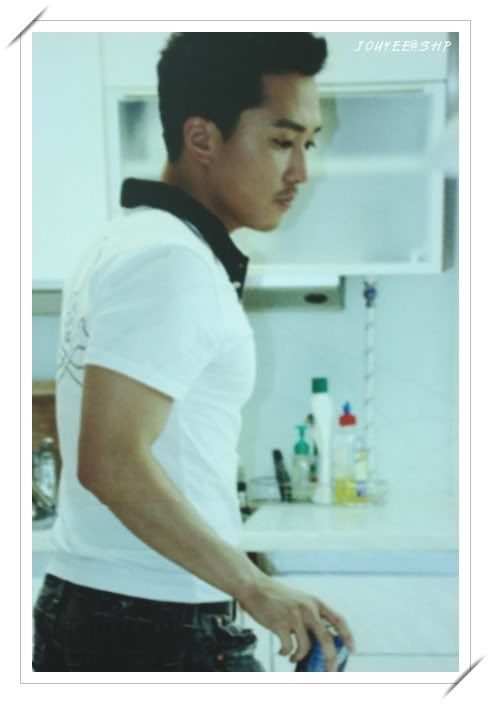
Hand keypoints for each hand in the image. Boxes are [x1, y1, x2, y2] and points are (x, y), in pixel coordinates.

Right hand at [238, 574, 354, 670]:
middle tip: (331, 671)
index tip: (352, 649)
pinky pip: (288, 647)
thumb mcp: (299, 601)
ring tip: (292, 657)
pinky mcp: (280, 623)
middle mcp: (308, 608)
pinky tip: (281, 651)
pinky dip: (286, 653)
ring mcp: (294, 616)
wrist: (255, 587)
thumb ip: (310, 616)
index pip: (338, 619)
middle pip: (326, 639)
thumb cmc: (276, 596)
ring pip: (306, 647)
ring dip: (300, 656)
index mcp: (315, 602)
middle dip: (331, 659)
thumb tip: (318, 642)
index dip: (347, 636)